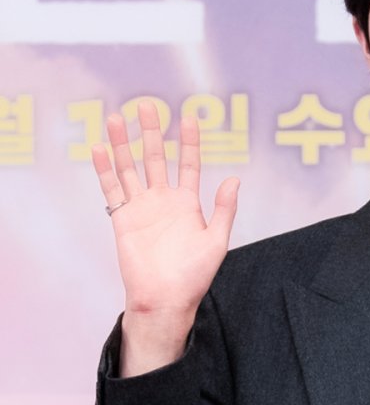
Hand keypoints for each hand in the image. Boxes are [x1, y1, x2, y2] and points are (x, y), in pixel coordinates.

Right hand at [92, 100, 239, 373]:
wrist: (165, 299)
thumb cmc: (193, 276)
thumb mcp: (217, 241)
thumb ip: (224, 210)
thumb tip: (235, 180)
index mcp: (188, 204)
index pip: (189, 164)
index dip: (189, 142)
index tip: (190, 117)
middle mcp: (163, 201)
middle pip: (156, 158)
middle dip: (152, 132)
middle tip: (147, 105)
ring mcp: (141, 208)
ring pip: (130, 168)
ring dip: (124, 144)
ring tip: (117, 117)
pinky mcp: (122, 219)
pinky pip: (112, 189)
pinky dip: (104, 169)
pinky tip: (100, 148)